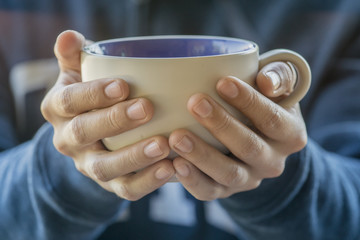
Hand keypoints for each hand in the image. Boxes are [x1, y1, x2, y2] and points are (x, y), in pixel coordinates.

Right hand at [41, 30, 173, 200]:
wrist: (90, 135)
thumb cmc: (91, 96)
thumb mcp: (78, 75)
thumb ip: (75, 57)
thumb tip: (70, 36)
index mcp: (59, 109)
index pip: (69, 101)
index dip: (93, 94)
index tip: (123, 85)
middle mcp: (68, 140)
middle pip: (85, 133)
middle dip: (115, 121)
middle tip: (147, 109)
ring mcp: (89, 165)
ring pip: (104, 168)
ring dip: (134, 157)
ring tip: (163, 146)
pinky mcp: (110, 184)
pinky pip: (126, 189)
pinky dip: (148, 182)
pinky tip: (171, 168)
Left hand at [169, 61, 306, 200]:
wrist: (254, 134)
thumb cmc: (262, 100)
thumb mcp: (279, 85)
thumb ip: (279, 75)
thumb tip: (267, 82)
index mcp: (290, 135)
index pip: (272, 119)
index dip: (249, 102)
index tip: (222, 82)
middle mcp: (273, 162)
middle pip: (249, 147)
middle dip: (220, 125)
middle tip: (195, 103)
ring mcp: (249, 179)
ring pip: (229, 174)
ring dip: (202, 156)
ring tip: (176, 137)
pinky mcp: (226, 191)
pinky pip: (210, 192)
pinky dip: (192, 180)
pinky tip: (176, 164)